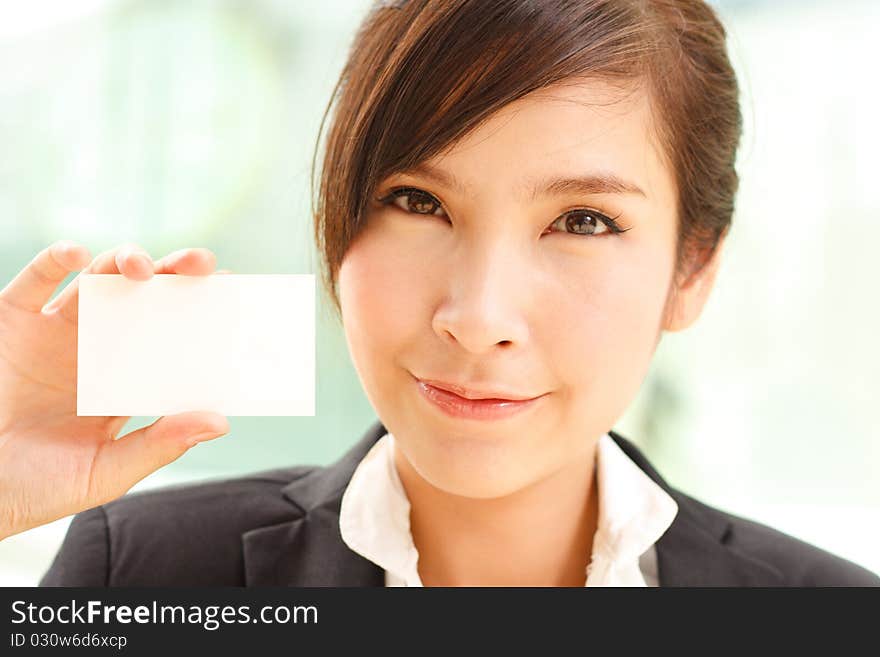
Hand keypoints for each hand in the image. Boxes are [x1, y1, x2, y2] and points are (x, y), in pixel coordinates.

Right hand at [0, 241, 232, 539]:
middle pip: (144, 298)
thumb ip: (160, 444)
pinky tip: (77, 254)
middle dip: (174, 275)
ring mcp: (56, 331)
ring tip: (143, 266)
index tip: (233, 295)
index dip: (201, 315)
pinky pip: (33, 281)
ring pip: (99, 281)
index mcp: (126, 380)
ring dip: (124, 262)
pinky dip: (54, 260)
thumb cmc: (39, 487)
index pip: (173, 338)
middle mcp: (97, 348)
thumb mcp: (107, 471)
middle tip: (202, 263)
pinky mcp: (13, 321)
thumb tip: (220, 421)